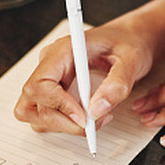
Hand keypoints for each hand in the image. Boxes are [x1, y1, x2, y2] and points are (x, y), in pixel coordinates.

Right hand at [14, 21, 154, 134]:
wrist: (129, 39)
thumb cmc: (127, 42)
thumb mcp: (131, 59)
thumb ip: (116, 83)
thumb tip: (98, 110)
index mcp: (62, 51)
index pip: (39, 83)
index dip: (58, 104)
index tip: (84, 116)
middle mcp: (50, 65)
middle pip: (33, 103)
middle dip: (63, 121)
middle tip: (94, 123)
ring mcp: (49, 79)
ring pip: (36, 114)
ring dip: (63, 125)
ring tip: (94, 120)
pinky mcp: (54, 92)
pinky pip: (47, 116)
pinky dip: (66, 124)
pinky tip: (89, 117)